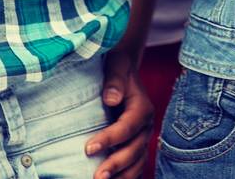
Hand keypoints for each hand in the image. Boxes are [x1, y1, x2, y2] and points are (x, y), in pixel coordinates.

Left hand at [83, 53, 153, 178]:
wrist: (123, 72)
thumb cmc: (117, 68)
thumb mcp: (117, 66)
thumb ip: (115, 81)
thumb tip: (111, 98)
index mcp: (142, 107)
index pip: (128, 127)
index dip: (110, 139)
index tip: (88, 148)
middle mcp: (146, 126)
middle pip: (135, 149)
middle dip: (117, 164)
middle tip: (97, 176)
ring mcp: (142, 138)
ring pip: (138, 163)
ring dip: (122, 175)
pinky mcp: (136, 146)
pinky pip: (134, 166)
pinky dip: (125, 176)